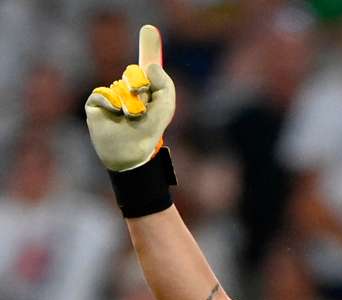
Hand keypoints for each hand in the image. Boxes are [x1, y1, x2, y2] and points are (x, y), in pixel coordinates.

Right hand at [85, 25, 175, 171]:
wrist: (132, 151)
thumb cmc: (150, 130)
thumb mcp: (166, 106)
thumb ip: (165, 83)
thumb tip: (148, 65)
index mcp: (146, 90)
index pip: (145, 67)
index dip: (148, 47)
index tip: (149, 28)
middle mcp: (128, 90)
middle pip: (134, 73)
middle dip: (141, 88)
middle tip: (144, 106)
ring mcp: (111, 96)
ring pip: (120, 85)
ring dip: (129, 102)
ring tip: (131, 118)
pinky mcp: (96, 103)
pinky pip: (103, 92)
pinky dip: (113, 103)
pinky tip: (116, 115)